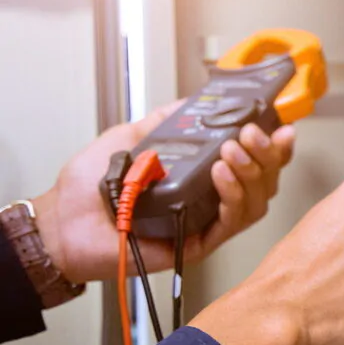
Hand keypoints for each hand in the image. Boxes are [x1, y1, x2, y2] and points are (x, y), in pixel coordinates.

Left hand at [32, 100, 296, 283]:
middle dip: (267, 153)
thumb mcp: (128, 138)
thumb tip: (191, 101)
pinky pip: (232, 222)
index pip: (252, 161)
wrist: (63, 221)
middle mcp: (211, 199)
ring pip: (257, 201)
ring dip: (252, 171)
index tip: (278, 124)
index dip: (272, 144)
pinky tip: (221, 173)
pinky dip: (233, 195)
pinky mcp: (200, 243)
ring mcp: (208, 222)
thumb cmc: (89, 189)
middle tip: (252, 133)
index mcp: (202, 176)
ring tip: (233, 150)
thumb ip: (162, 121)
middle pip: (265, 180)